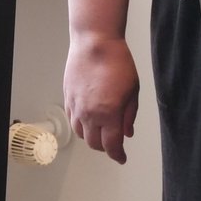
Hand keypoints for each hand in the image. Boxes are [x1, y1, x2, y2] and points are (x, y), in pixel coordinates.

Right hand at [64, 31, 139, 163]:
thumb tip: (127, 132)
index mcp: (109, 114)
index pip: (112, 146)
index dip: (118, 155)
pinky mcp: (68, 98)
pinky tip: (88, 120)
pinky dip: (81, 125)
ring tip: (100, 132)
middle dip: (106, 147)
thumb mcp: (133, 90)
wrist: (95, 42)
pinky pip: (72, 120)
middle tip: (113, 144)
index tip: (122, 158)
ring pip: (81, 134)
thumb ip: (129, 115)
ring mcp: (76, 107)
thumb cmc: (117, 62)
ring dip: (92, 137)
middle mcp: (90, 114)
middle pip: (95, 143)